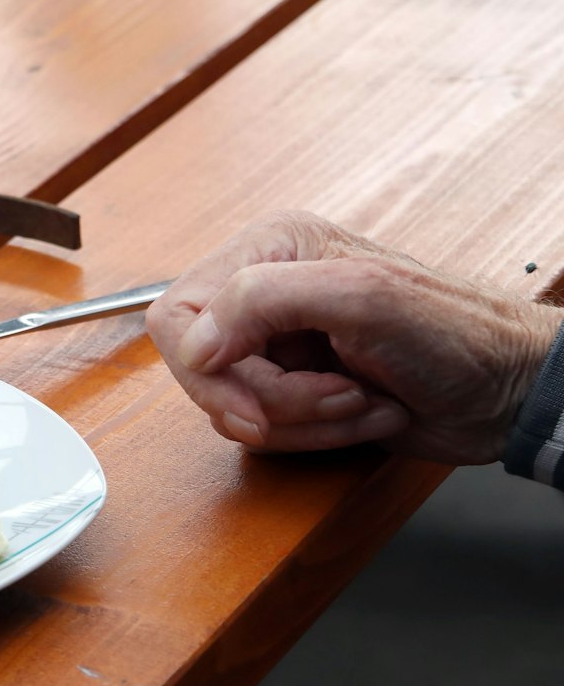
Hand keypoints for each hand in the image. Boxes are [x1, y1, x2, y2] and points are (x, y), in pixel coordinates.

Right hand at [145, 211, 562, 462]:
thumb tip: (191, 345)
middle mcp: (262, 293)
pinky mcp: (289, 388)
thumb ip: (264, 300)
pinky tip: (363, 412)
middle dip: (268, 399)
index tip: (257, 397)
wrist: (507, 389)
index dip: (209, 368)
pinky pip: (261, 429)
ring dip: (301, 420)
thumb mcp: (361, 297)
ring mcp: (274, 343)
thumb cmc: (458, 334)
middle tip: (334, 396)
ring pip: (229, 406)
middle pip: (199, 368)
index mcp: (269, 250)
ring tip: (360, 400)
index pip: (178, 316)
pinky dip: (313, 435)